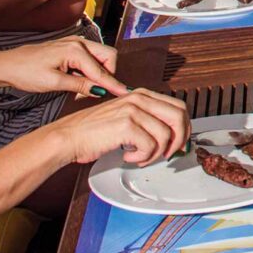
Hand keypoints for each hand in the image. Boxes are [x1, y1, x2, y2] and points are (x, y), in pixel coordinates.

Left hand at [0, 34, 124, 98]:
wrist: (6, 65)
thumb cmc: (25, 72)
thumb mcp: (53, 83)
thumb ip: (80, 85)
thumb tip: (101, 91)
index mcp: (75, 49)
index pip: (102, 70)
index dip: (113, 84)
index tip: (125, 94)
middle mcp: (78, 42)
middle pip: (108, 57)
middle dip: (107, 75)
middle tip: (97, 92)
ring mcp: (74, 44)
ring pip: (100, 57)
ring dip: (98, 74)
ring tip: (83, 90)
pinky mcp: (70, 48)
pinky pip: (90, 58)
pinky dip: (89, 71)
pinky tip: (78, 83)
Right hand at [44, 87, 192, 168]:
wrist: (68, 137)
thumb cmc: (93, 131)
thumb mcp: (126, 117)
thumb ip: (149, 121)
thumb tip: (176, 137)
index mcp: (142, 94)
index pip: (179, 107)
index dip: (184, 128)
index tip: (180, 144)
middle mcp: (139, 98)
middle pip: (179, 117)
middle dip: (178, 140)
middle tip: (167, 154)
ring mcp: (133, 110)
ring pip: (166, 136)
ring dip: (156, 154)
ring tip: (140, 157)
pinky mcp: (126, 125)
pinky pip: (150, 147)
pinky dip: (142, 158)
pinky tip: (128, 156)